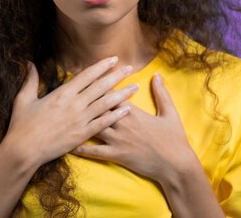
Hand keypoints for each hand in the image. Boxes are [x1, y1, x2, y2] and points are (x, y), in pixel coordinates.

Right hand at [4, 57, 138, 166]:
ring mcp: (80, 120)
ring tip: (135, 86)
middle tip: (130, 67)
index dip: (101, 66)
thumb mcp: (24, 99)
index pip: (87, 75)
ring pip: (106, 103)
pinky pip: (103, 123)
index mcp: (62, 93)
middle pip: (101, 86)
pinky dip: (116, 115)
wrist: (24, 150)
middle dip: (117, 76)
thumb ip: (31, 80)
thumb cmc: (22, 125)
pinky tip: (127, 110)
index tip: (113, 59)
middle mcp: (74, 104)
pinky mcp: (82, 135)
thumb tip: (30, 63)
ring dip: (122, 94)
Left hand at [70, 73, 196, 182]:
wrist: (176, 165)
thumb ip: (162, 93)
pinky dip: (81, 148)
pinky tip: (69, 144)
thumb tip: (157, 75)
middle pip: (99, 108)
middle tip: (70, 95)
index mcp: (134, 112)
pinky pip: (95, 151)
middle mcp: (122, 123)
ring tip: (65, 116)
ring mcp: (118, 140)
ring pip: (94, 126)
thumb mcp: (170, 113)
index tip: (88, 80)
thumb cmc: (174, 138)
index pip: (112, 94)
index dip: (99, 87)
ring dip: (80, 121)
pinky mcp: (117, 155)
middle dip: (85, 101)